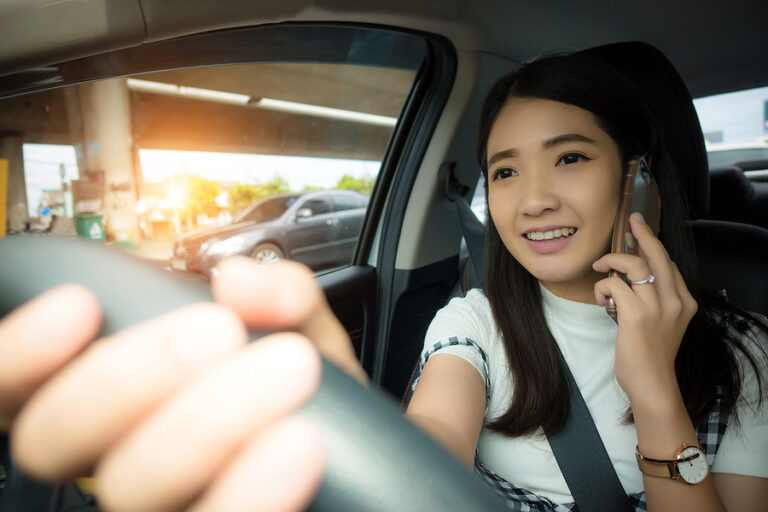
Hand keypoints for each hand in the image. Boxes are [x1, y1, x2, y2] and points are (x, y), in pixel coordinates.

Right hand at [0, 257, 359, 510]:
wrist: (385, 474)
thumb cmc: (322, 407)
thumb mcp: (307, 340)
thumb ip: (280, 298)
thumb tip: (241, 279)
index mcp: (130, 411)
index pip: (24, 396)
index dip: (18, 357)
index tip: (77, 306)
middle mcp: (131, 468)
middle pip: (53, 442)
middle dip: (125, 375)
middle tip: (217, 331)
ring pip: (127, 491)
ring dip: (202, 421)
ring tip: (289, 367)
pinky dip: (251, 491)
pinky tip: (299, 442)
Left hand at [592, 213, 697, 407]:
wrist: (652, 383)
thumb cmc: (650, 354)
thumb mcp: (662, 323)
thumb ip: (655, 299)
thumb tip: (633, 274)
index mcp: (684, 302)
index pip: (669, 263)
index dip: (652, 245)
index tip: (640, 232)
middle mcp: (674, 301)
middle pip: (658, 255)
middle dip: (643, 234)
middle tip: (631, 221)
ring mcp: (657, 307)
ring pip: (632, 265)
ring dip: (611, 262)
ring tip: (600, 268)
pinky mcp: (636, 315)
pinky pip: (613, 285)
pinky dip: (602, 287)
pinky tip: (601, 299)